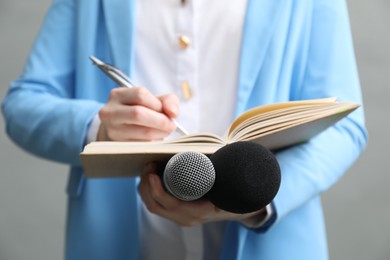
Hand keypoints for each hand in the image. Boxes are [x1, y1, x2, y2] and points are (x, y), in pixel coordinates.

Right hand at [97, 87, 178, 140]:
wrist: (119, 128)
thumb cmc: (140, 111)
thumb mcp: (153, 100)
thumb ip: (168, 101)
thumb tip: (173, 113)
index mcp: (118, 95)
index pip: (140, 95)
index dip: (158, 104)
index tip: (167, 112)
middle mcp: (110, 112)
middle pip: (138, 114)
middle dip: (161, 121)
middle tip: (171, 125)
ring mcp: (113, 130)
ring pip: (142, 132)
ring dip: (160, 133)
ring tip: (164, 132)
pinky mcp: (119, 146)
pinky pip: (143, 145)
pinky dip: (154, 142)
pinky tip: (155, 139)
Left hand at [138, 163, 266, 226]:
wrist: (237, 207)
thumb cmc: (231, 191)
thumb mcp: (227, 182)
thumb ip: (218, 170)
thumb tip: (205, 151)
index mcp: (197, 211)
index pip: (170, 204)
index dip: (156, 189)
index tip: (152, 172)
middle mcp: (186, 218)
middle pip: (155, 206)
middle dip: (146, 184)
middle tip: (148, 164)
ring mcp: (180, 218)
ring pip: (153, 206)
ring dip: (145, 187)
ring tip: (148, 168)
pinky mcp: (176, 214)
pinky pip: (156, 205)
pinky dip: (149, 191)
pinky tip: (149, 177)